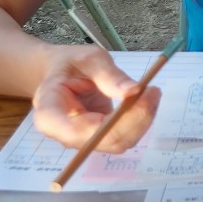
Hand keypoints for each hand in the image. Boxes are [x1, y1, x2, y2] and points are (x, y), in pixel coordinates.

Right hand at [31, 45, 160, 152]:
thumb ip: (108, 75)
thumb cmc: (71, 64)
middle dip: (133, 119)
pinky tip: (147, 101)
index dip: (109, 123)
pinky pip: (123, 137)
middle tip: (153, 91)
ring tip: (152, 92)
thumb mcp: (88, 59)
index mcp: (49, 113)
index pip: (76, 132)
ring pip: (117, 142)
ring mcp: (82, 140)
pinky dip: (139, 121)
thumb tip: (133, 91)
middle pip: (102, 140)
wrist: (63, 73)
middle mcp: (64, 134)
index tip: (135, 96)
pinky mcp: (99, 139)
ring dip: (140, 121)